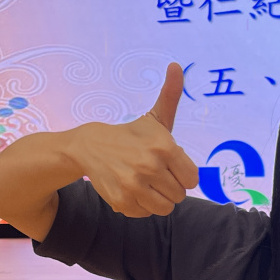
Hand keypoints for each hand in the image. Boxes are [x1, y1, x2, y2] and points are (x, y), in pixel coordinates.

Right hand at [67, 62, 198, 217]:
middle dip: (169, 187)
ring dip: (157, 199)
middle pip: (179, 195)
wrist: (88, 146)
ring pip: (165, 208)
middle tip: (154, 174)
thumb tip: (177, 65)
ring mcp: (133, 185)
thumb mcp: (154, 117)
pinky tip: (131, 189)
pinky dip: (140, 206)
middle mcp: (149, 166)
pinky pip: (145, 214)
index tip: (169, 166)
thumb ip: (171, 96)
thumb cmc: (131, 134)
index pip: (192, 179)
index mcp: (164, 147)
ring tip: (144, 183)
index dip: (182, 175)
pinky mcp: (120, 201)